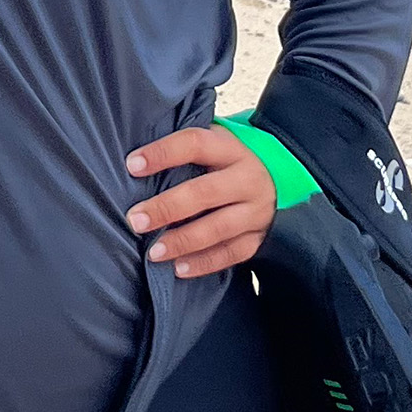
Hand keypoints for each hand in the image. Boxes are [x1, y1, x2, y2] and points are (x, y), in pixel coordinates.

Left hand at [124, 125, 274, 278]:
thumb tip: (135, 161)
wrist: (279, 181)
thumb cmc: (229, 162)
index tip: (132, 164)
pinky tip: (179, 268)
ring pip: (218, 227)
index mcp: (231, 149)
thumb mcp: (216, 144)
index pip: (195, 144)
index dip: (163, 153)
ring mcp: (256, 210)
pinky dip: (205, 262)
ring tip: (154, 252)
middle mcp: (246, 178)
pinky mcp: (258, 237)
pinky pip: (232, 253)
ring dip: (183, 240)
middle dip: (167, 207)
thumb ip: (185, 150)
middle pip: (204, 192)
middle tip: (136, 220)